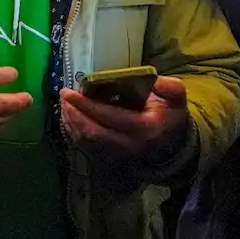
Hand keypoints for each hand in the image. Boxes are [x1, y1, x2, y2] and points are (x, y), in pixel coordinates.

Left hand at [60, 75, 189, 163]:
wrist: (173, 147)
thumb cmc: (170, 117)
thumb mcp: (176, 99)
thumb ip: (170, 87)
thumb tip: (155, 79)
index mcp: (144, 128)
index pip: (110, 116)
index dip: (87, 105)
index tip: (70, 92)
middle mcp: (129, 145)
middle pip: (93, 132)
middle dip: (73, 114)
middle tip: (62, 96)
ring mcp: (118, 155)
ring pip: (87, 142)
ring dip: (70, 123)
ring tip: (62, 104)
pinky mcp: (110, 159)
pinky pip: (86, 148)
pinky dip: (73, 133)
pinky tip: (68, 119)